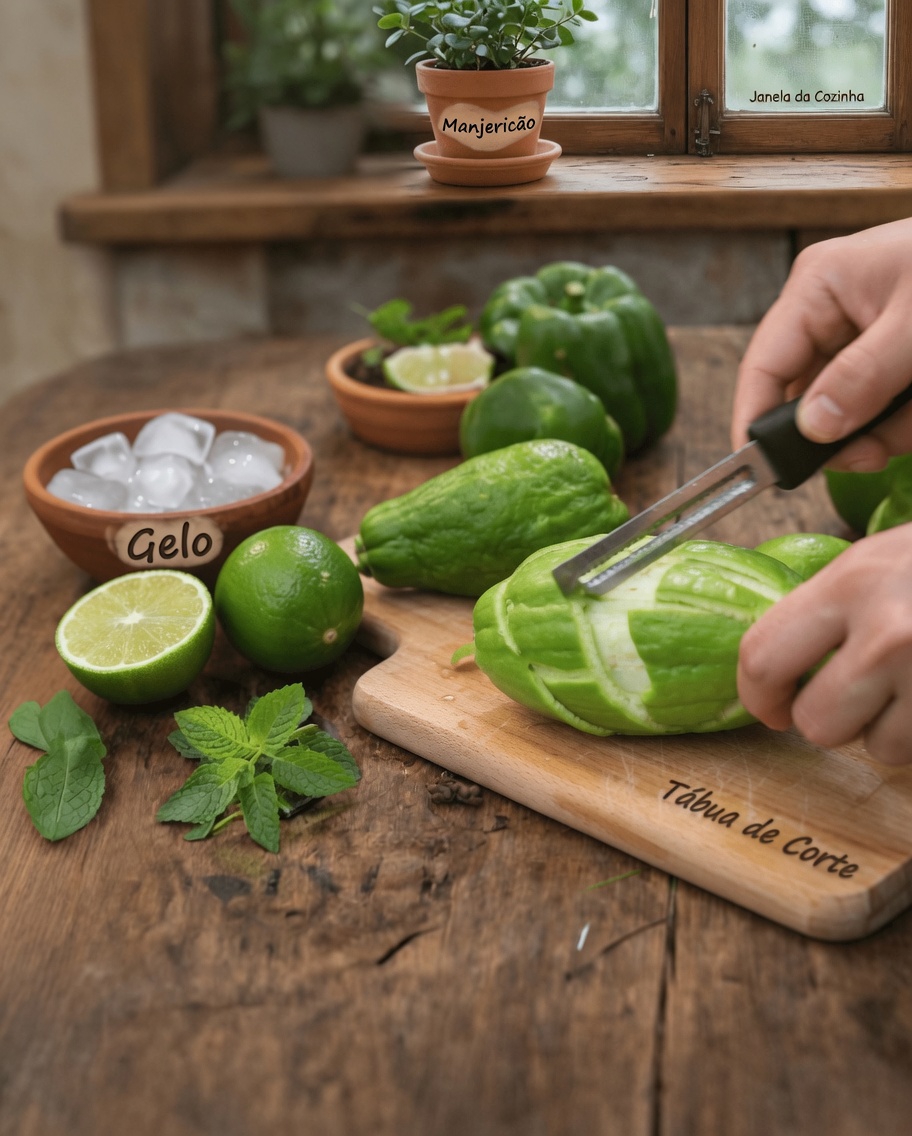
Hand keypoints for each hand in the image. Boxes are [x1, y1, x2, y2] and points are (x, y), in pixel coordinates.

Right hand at [732, 219, 911, 471]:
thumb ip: (863, 377)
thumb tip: (813, 428)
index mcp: (820, 285)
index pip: (764, 365)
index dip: (755, 421)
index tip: (762, 474)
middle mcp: (831, 311)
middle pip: (807, 398)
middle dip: (848, 431)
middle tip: (881, 449)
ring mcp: (864, 337)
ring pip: (848, 413)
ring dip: (889, 428)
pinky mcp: (893, 359)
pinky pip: (883, 409)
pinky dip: (906, 421)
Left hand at [738, 525, 911, 764]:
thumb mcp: (880, 557)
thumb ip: (829, 603)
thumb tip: (779, 655)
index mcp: (851, 583)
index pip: (762, 656)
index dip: (758, 695)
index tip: (769, 704)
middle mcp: (888, 632)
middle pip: (815, 724)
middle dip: (828, 721)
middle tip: (848, 700)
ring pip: (877, 748)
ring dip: (888, 730)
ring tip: (910, 686)